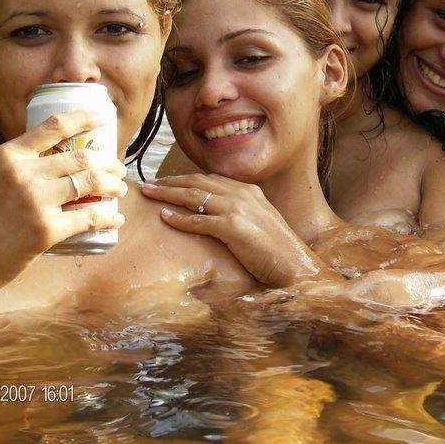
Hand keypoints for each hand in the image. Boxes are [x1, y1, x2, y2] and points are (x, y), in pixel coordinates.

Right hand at [0, 110, 127, 309]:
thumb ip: (25, 164)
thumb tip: (66, 158)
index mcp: (10, 155)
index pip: (55, 126)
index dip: (84, 118)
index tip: (103, 118)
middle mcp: (23, 173)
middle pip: (82, 157)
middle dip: (109, 162)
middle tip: (118, 169)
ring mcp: (35, 201)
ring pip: (92, 183)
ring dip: (114, 185)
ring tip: (119, 189)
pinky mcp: (46, 229)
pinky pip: (90, 217)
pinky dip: (109, 217)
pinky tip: (116, 218)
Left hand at [141, 173, 334, 286]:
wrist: (296, 265)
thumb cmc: (278, 251)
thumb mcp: (260, 223)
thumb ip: (241, 215)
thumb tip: (219, 219)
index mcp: (249, 191)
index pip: (209, 179)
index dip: (185, 179)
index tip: (166, 182)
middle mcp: (242, 194)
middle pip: (197, 182)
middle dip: (169, 182)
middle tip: (148, 184)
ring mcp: (238, 209)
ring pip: (193, 196)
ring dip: (167, 194)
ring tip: (148, 193)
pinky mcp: (233, 227)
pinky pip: (199, 220)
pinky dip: (179, 218)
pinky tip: (164, 217)